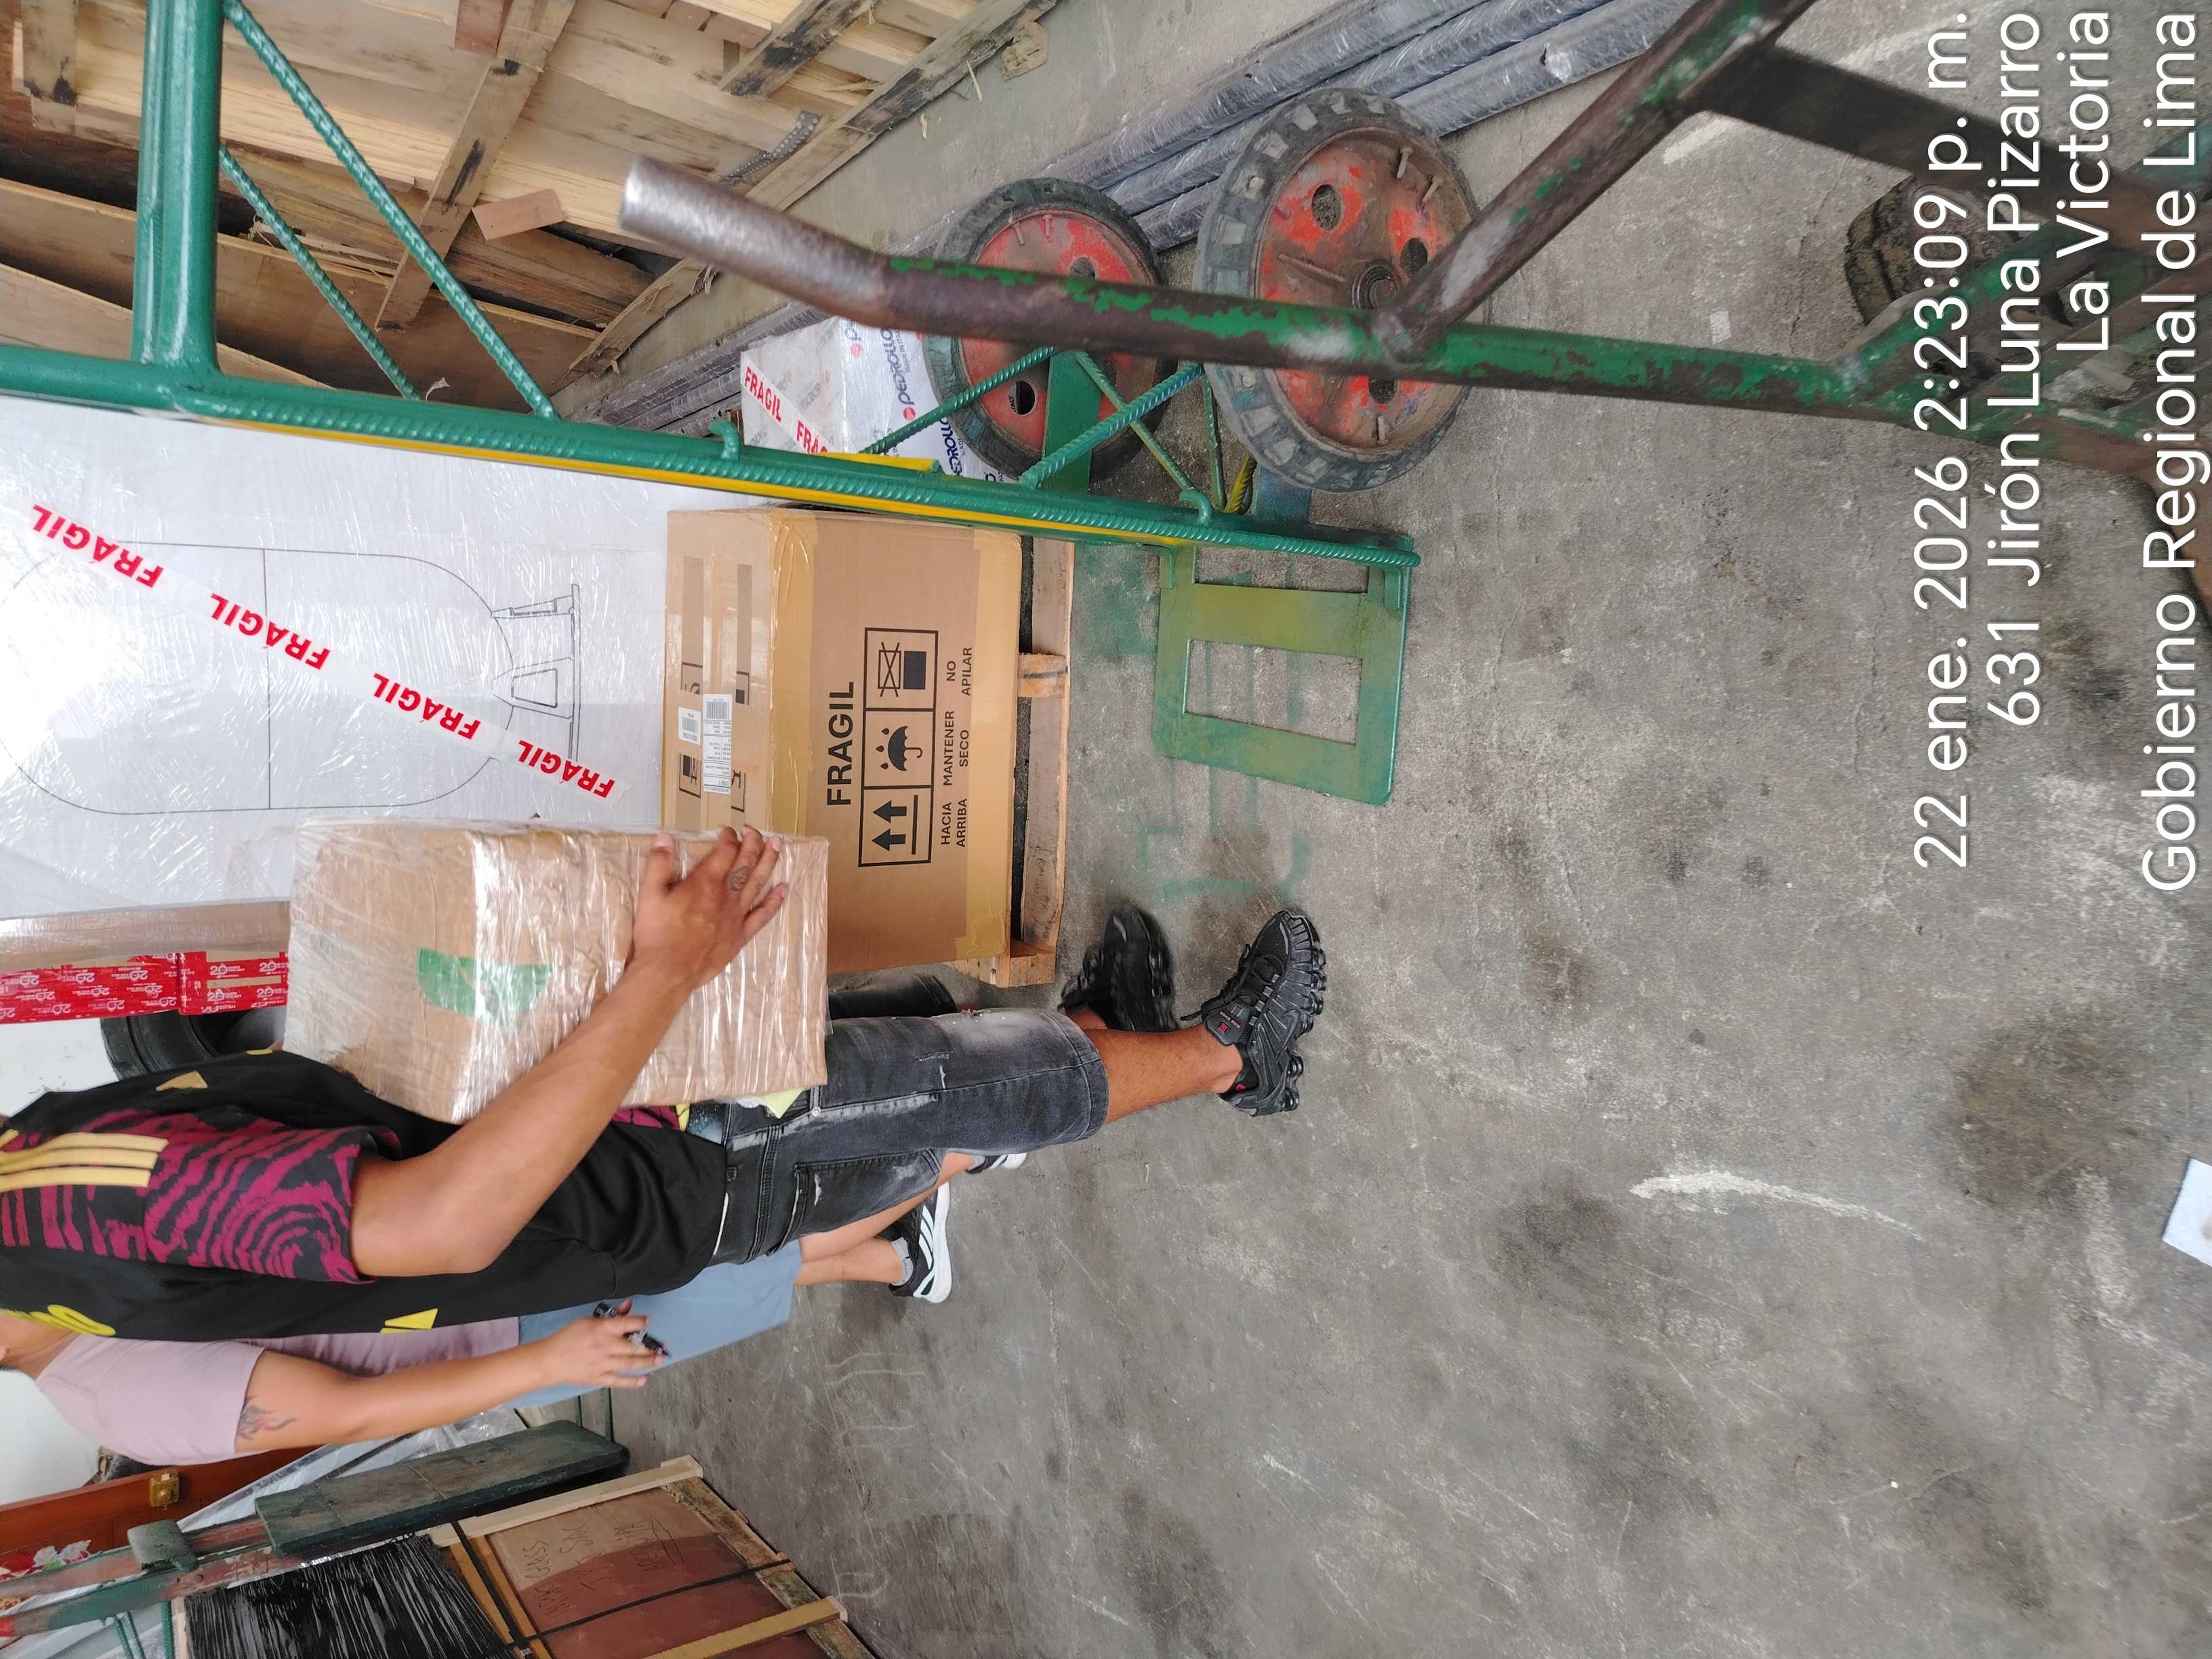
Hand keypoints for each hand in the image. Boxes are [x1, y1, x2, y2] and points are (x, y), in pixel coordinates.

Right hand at [530, 1305, 665, 1389]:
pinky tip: (643, 1380)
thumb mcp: (588, 1321)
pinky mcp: (598, 1377)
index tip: (649, 1321)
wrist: (550, 1360)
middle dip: (650, 1346)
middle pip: (632, 1346)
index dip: (639, 1322)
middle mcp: (605, 1346)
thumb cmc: (569, 1336)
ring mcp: (602, 1363)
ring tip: (660, 1360)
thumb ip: (611, 1315)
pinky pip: (618, 1380)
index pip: (625, 1324)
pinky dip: (631, 1381)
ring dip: (647, 1362)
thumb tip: (628, 1306)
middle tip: (664, 1347)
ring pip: (629, 1363)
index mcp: (601, 1329)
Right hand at [628, 828, 785, 997]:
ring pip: (758, 883)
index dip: (728, 837)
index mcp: (705, 883)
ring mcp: (736, 916)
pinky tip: (783, 888)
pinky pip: (762, 915)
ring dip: (769, 861)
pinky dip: (774, 901)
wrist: (668, 972)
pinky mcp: (740, 936)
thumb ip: (659, 864)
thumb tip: (664, 837)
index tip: (726, 830)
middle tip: (755, 830)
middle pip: (745, 863)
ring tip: (777, 845)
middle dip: (753, 842)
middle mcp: (726, 896)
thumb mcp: (650, 895)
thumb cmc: (657, 934)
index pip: (724, 851)